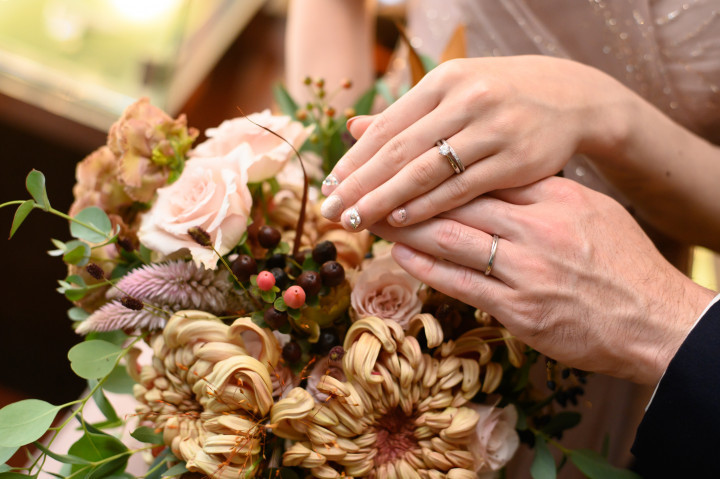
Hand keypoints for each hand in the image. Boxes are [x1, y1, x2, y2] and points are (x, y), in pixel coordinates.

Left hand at [320, 56, 629, 230]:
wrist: (572, 97)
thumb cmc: (500, 98)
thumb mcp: (453, 94)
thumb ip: (405, 115)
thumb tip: (352, 128)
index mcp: (443, 81)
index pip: (386, 126)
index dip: (354, 159)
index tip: (329, 187)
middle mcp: (464, 99)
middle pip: (399, 149)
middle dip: (360, 183)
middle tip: (331, 211)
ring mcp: (492, 128)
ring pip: (426, 169)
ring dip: (385, 198)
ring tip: (356, 220)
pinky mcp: (515, 158)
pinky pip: (461, 187)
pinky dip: (428, 205)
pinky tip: (402, 220)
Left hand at [370, 177, 715, 384]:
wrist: (653, 319)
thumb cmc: (621, 262)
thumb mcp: (590, 210)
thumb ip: (544, 193)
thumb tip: (498, 178)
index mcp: (556, 197)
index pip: (486, 173)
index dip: (438, 164)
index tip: (404, 153)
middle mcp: (537, 228)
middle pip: (459, 201)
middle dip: (409, 191)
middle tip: (371, 184)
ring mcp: (526, 269)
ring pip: (451, 239)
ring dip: (406, 228)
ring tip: (373, 216)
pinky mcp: (518, 308)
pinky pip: (461, 283)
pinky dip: (426, 268)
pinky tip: (400, 255)